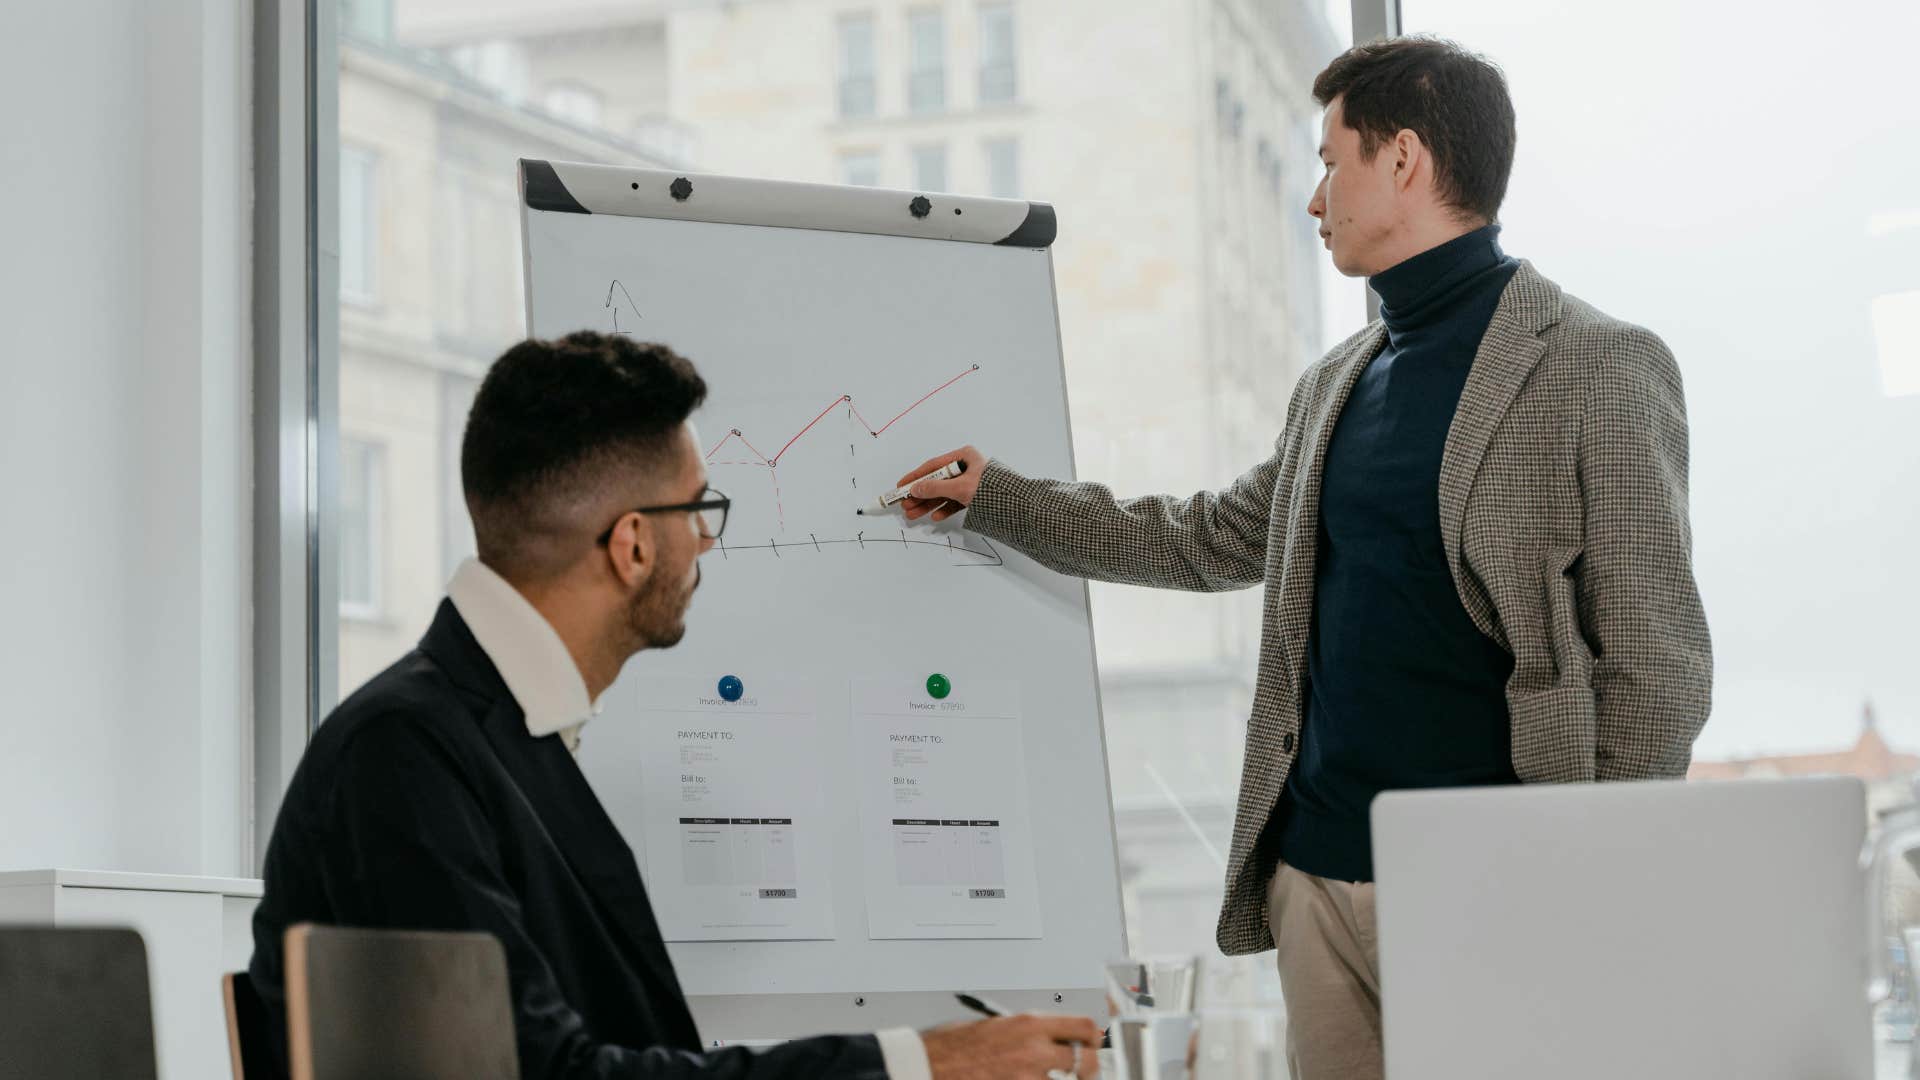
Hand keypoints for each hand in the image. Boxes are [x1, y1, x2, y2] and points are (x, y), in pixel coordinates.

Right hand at [897, 445, 987, 522]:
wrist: (1016, 505)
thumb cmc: (992, 489)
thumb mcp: (959, 487)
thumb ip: (935, 488)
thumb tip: (915, 488)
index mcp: (964, 456)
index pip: (933, 466)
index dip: (915, 476)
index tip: (901, 485)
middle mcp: (966, 467)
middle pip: (936, 481)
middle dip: (920, 495)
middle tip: (905, 505)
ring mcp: (970, 483)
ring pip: (943, 493)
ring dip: (928, 504)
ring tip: (913, 514)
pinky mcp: (974, 497)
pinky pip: (955, 502)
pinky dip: (945, 509)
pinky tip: (935, 516)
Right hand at [922, 1013, 1101, 1078]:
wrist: (926, 1068)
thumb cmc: (950, 1048)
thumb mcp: (992, 1026)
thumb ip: (1025, 1032)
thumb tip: (1048, 1037)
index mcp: (1028, 1025)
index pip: (1083, 1026)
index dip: (1093, 1037)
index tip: (1092, 1043)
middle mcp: (1034, 1051)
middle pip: (1086, 1061)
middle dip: (1086, 1069)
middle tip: (1080, 1072)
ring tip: (1045, 1077)